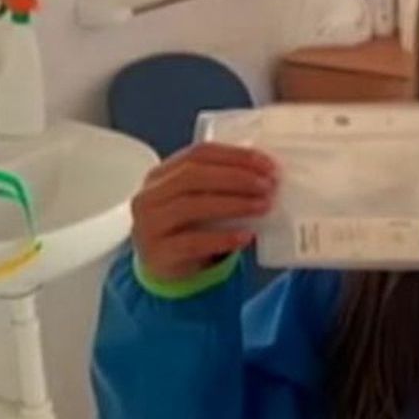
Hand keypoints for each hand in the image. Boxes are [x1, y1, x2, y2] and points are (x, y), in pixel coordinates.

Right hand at [131, 143, 276, 281]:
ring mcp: (150, 224)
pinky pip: (192, 243)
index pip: (199, 153)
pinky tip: (245, 237)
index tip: (268, 164)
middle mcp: (150, 195)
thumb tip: (267, 176)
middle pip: (193, 176)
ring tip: (263, 206)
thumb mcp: (195, 199)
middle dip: (236, 178)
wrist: (161, 264)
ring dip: (234, 204)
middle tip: (268, 185)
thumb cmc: (186, 225)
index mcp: (161, 174)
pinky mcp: (159, 253)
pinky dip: (222, 238)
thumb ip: (220, 184)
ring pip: (191, 206)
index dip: (235, 156)